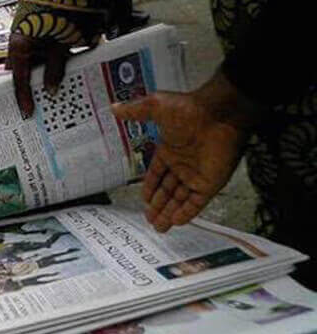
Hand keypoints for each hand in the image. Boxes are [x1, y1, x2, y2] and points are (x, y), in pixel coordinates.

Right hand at [7, 33, 70, 117]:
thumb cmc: (62, 9)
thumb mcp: (60, 44)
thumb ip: (54, 68)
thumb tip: (51, 89)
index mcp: (19, 45)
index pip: (19, 79)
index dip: (24, 97)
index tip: (28, 111)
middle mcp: (19, 40)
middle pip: (22, 70)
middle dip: (30, 84)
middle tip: (39, 101)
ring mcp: (27, 35)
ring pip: (31, 61)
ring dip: (41, 71)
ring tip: (54, 84)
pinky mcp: (37, 29)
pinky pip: (39, 51)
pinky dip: (48, 60)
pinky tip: (60, 66)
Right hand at [112, 71, 253, 232]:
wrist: (219, 114)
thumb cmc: (190, 109)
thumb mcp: (155, 107)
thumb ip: (135, 111)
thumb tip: (114, 108)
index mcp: (170, 150)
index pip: (158, 174)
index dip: (150, 187)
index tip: (144, 199)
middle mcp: (183, 164)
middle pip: (168, 191)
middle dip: (158, 206)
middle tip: (149, 219)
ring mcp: (197, 175)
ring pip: (180, 200)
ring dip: (169, 213)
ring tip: (158, 227)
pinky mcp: (210, 183)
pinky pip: (196, 203)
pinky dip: (186, 213)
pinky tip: (175, 222)